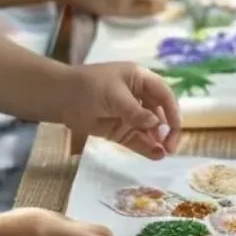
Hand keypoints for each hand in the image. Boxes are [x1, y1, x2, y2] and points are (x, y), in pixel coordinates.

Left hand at [61, 62, 181, 158]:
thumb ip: (135, 111)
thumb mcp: (114, 95)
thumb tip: (156, 125)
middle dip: (168, 130)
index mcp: (141, 80)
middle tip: (171, 147)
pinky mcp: (120, 130)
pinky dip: (147, 147)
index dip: (173, 111)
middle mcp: (139, 96)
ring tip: (163, 154)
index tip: (175, 129)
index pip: (164, 95)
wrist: (59, 97)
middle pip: (161, 113)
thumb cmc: (88, 87)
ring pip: (151, 129)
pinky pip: (137, 139)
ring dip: (158, 141)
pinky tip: (155, 155)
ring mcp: (130, 114)